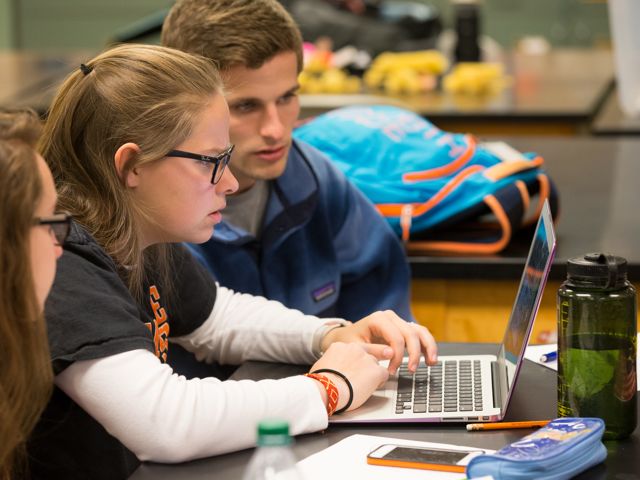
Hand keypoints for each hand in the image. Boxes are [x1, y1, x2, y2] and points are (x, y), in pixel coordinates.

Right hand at [310, 342, 388, 411]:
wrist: (328, 389)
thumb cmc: (321, 383)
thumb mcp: (321, 366)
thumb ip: (331, 363)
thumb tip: (330, 369)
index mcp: (340, 347)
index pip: (353, 350)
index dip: (354, 360)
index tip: (353, 367)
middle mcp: (355, 349)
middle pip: (367, 354)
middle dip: (365, 365)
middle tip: (362, 376)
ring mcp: (367, 359)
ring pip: (376, 364)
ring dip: (372, 373)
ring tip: (364, 385)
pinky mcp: (376, 371)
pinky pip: (384, 374)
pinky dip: (380, 382)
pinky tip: (372, 387)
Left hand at [320, 310, 437, 373]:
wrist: (347, 337)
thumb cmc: (350, 341)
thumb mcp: (356, 347)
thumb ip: (373, 351)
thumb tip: (390, 355)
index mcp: (378, 319)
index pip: (396, 337)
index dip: (398, 356)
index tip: (392, 371)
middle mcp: (390, 317)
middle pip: (410, 333)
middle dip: (414, 354)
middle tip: (411, 370)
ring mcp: (398, 321)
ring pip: (419, 331)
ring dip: (428, 347)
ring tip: (431, 363)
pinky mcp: (403, 329)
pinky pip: (419, 334)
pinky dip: (427, 345)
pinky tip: (430, 358)